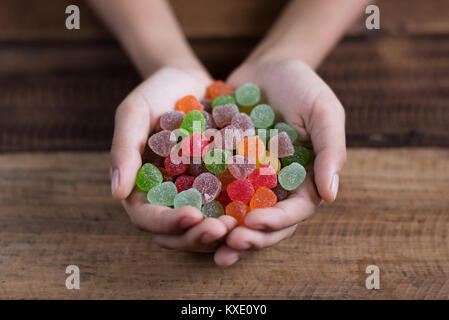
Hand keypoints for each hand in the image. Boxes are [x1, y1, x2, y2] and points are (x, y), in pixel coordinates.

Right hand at [111, 67, 235, 251]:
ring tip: (240, 225)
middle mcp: (168, 198)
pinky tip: (256, 209)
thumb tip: (116, 193)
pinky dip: (238, 214)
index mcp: (141, 188)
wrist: (190, 81)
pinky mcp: (219, 187)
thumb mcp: (135, 113)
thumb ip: (123, 149)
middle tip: (222, 230)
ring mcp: (195, 195)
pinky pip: (227, 207)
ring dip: (220, 233)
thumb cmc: (157, 93)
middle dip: (197, 236)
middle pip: (177, 232)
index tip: (191, 216)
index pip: (147, 218)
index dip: (167, 222)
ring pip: (203, 227)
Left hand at [214, 59, 345, 265]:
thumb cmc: (303, 86)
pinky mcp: (223, 168)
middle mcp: (275, 187)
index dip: (276, 222)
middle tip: (227, 244)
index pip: (295, 212)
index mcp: (304, 181)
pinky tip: (183, 210)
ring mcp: (248, 180)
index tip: (254, 222)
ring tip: (202, 238)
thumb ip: (332, 151)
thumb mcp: (324, 111)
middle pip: (264, 222)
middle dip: (247, 236)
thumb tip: (331, 196)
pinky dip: (201, 202)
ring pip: (236, 214)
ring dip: (222, 231)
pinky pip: (212, 189)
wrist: (268, 67)